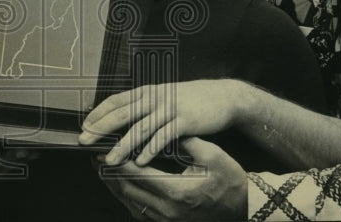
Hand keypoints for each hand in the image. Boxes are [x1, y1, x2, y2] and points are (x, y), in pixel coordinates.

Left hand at [80, 80, 242, 165]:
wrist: (223, 97)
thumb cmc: (192, 101)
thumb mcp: (165, 96)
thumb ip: (145, 105)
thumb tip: (121, 116)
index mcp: (147, 91)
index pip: (116, 100)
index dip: (98, 112)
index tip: (84, 125)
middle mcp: (155, 97)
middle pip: (122, 113)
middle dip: (101, 128)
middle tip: (84, 141)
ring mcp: (170, 108)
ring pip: (140, 128)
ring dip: (123, 145)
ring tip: (109, 159)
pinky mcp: (185, 120)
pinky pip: (164, 137)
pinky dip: (151, 149)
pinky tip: (141, 161)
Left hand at [96, 137, 246, 221]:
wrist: (245, 209)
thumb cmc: (231, 181)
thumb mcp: (213, 156)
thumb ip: (187, 142)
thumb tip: (166, 128)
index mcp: (177, 191)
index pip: (138, 175)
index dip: (118, 161)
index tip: (105, 150)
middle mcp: (168, 210)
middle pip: (128, 191)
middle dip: (109, 173)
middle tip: (95, 157)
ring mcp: (167, 220)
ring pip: (130, 203)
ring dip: (114, 186)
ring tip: (102, 170)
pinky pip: (139, 212)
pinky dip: (126, 198)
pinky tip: (120, 187)